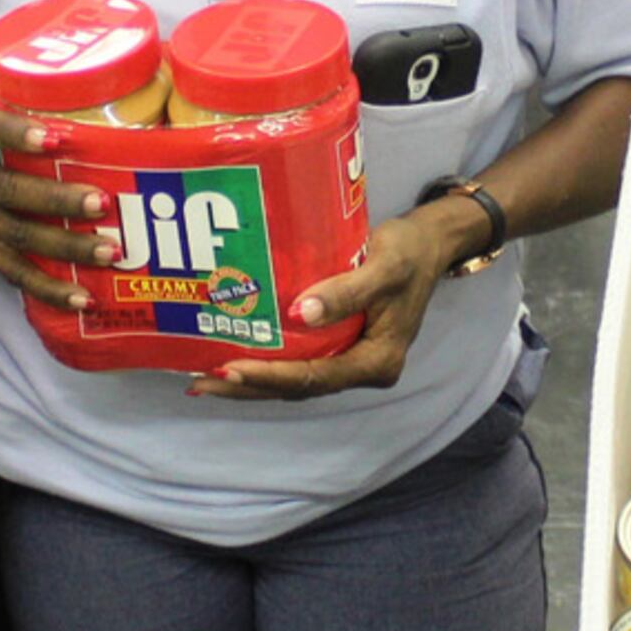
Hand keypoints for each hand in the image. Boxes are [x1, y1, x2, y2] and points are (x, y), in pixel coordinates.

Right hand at [0, 100, 123, 314]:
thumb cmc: (17, 119)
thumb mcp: (24, 96)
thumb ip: (67, 92)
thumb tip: (161, 83)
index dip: (15, 134)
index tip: (55, 140)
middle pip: (5, 189)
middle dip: (56, 199)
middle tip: (103, 203)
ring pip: (13, 235)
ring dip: (64, 246)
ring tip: (110, 252)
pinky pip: (13, 272)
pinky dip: (49, 287)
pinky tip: (83, 297)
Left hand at [189, 200, 470, 401]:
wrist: (430, 244)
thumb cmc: (410, 252)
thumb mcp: (385, 267)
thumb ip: (348, 291)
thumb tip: (301, 313)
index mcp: (377, 361)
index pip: (314, 377)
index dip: (270, 376)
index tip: (229, 368)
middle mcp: (362, 368)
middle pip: (298, 387)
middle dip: (249, 386)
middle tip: (200, 380)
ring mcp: (351, 359)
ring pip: (295, 379)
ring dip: (252, 380)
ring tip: (204, 376)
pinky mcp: (341, 345)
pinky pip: (299, 361)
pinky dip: (267, 362)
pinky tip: (234, 354)